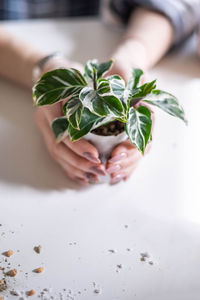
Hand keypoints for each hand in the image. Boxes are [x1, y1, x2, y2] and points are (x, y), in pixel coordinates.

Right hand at [34, 59, 105, 184]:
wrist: (50, 74)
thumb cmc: (70, 73)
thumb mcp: (81, 77)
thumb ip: (94, 91)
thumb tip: (123, 106)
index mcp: (50, 103)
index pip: (63, 130)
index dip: (79, 146)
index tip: (96, 156)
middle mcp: (44, 118)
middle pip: (59, 147)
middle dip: (79, 162)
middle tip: (99, 171)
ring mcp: (44, 128)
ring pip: (57, 155)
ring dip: (76, 168)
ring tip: (94, 177)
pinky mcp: (48, 135)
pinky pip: (56, 156)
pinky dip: (69, 168)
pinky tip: (82, 177)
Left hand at [106, 52, 153, 182]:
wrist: (120, 72)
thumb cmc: (120, 71)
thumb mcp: (122, 70)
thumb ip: (124, 81)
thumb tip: (123, 99)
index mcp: (146, 110)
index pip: (144, 133)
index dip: (131, 147)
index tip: (115, 155)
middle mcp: (144, 123)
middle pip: (142, 148)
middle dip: (126, 162)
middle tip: (109, 168)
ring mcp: (138, 130)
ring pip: (137, 154)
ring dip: (125, 167)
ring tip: (110, 175)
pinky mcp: (128, 135)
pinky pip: (130, 154)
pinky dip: (125, 166)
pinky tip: (117, 176)